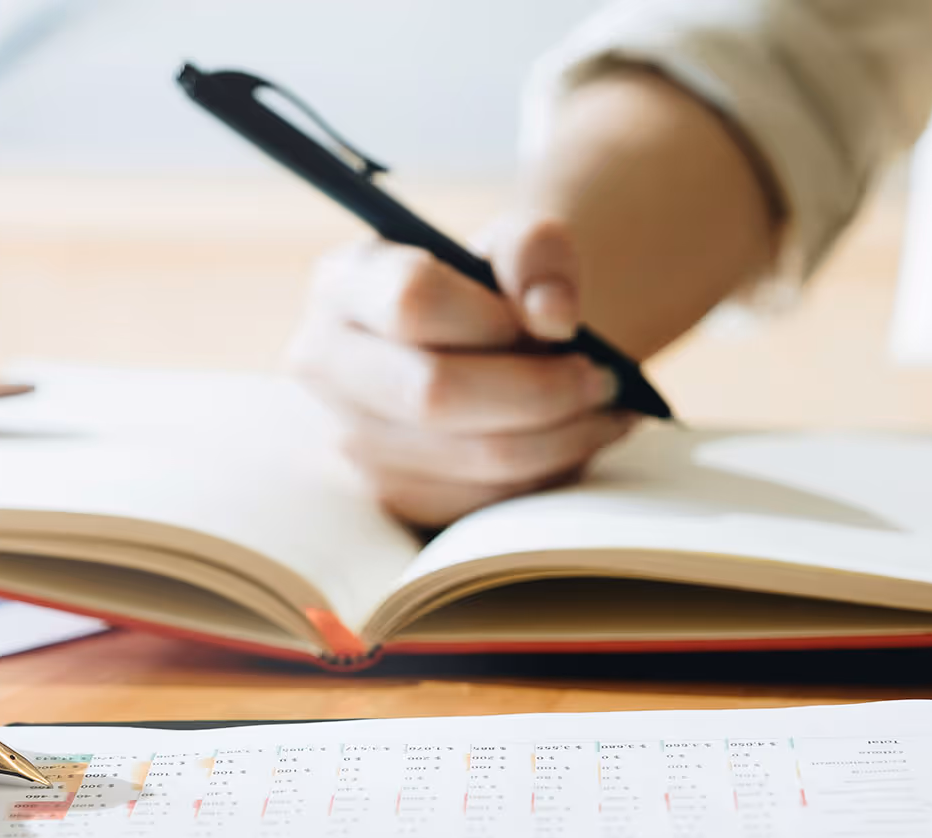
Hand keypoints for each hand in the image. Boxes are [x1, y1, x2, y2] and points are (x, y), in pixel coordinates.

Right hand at [289, 218, 637, 528]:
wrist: (480, 345)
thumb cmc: (496, 287)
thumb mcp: (520, 242)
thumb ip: (540, 251)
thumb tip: (554, 318)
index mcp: (343, 284)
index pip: (412, 301)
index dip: (496, 317)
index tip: (556, 322)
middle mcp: (324, 364)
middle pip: (433, 393)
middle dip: (540, 390)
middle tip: (604, 378)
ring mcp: (348, 439)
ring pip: (467, 456)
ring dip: (558, 438)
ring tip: (606, 409)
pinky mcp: (388, 494)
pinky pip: (479, 501)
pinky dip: (543, 475)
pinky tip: (577, 440)